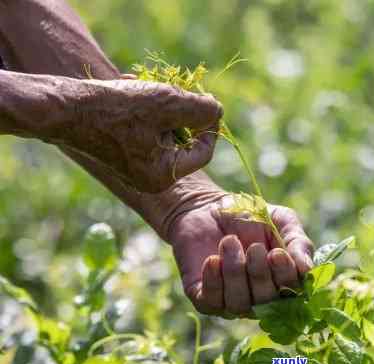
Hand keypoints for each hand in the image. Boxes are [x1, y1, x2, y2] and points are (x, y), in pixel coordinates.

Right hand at [58, 78, 222, 192]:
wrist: (62, 109)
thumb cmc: (117, 109)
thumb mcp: (169, 103)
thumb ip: (202, 109)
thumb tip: (217, 111)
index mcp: (164, 174)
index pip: (204, 152)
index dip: (210, 125)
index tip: (207, 100)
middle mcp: (149, 177)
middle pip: (182, 140)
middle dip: (180, 109)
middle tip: (172, 87)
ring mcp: (133, 166)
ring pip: (162, 130)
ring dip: (160, 103)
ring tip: (143, 83)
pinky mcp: (119, 151)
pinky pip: (143, 130)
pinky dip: (142, 108)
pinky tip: (130, 86)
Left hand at [167, 191, 313, 317]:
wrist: (208, 206)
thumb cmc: (251, 215)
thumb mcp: (282, 221)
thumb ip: (298, 242)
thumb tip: (307, 269)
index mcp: (282, 281)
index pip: (291, 292)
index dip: (285, 277)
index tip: (277, 253)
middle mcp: (260, 298)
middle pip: (266, 301)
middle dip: (259, 273)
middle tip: (254, 247)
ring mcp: (231, 302)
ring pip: (239, 304)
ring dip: (235, 272)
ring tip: (228, 242)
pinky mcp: (204, 298)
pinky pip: (211, 302)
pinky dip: (213, 281)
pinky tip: (212, 259)